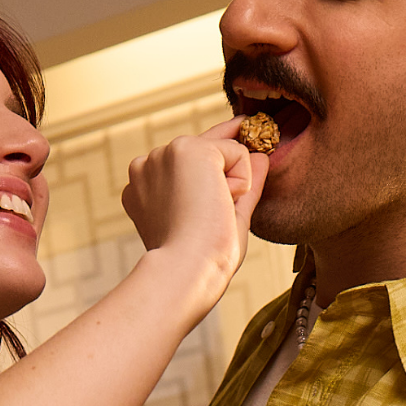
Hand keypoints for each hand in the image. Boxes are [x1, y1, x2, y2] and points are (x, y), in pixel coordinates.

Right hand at [121, 118, 264, 279]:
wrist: (186, 269)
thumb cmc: (200, 258)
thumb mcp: (221, 217)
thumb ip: (240, 185)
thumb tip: (262, 155)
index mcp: (142, 186)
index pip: (184, 160)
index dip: (214, 160)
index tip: (242, 136)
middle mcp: (146, 164)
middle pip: (206, 151)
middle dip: (222, 178)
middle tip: (213, 218)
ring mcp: (164, 153)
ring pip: (223, 152)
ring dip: (229, 184)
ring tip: (209, 215)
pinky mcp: (187, 149)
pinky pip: (238, 153)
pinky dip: (240, 181)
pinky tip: (218, 204)